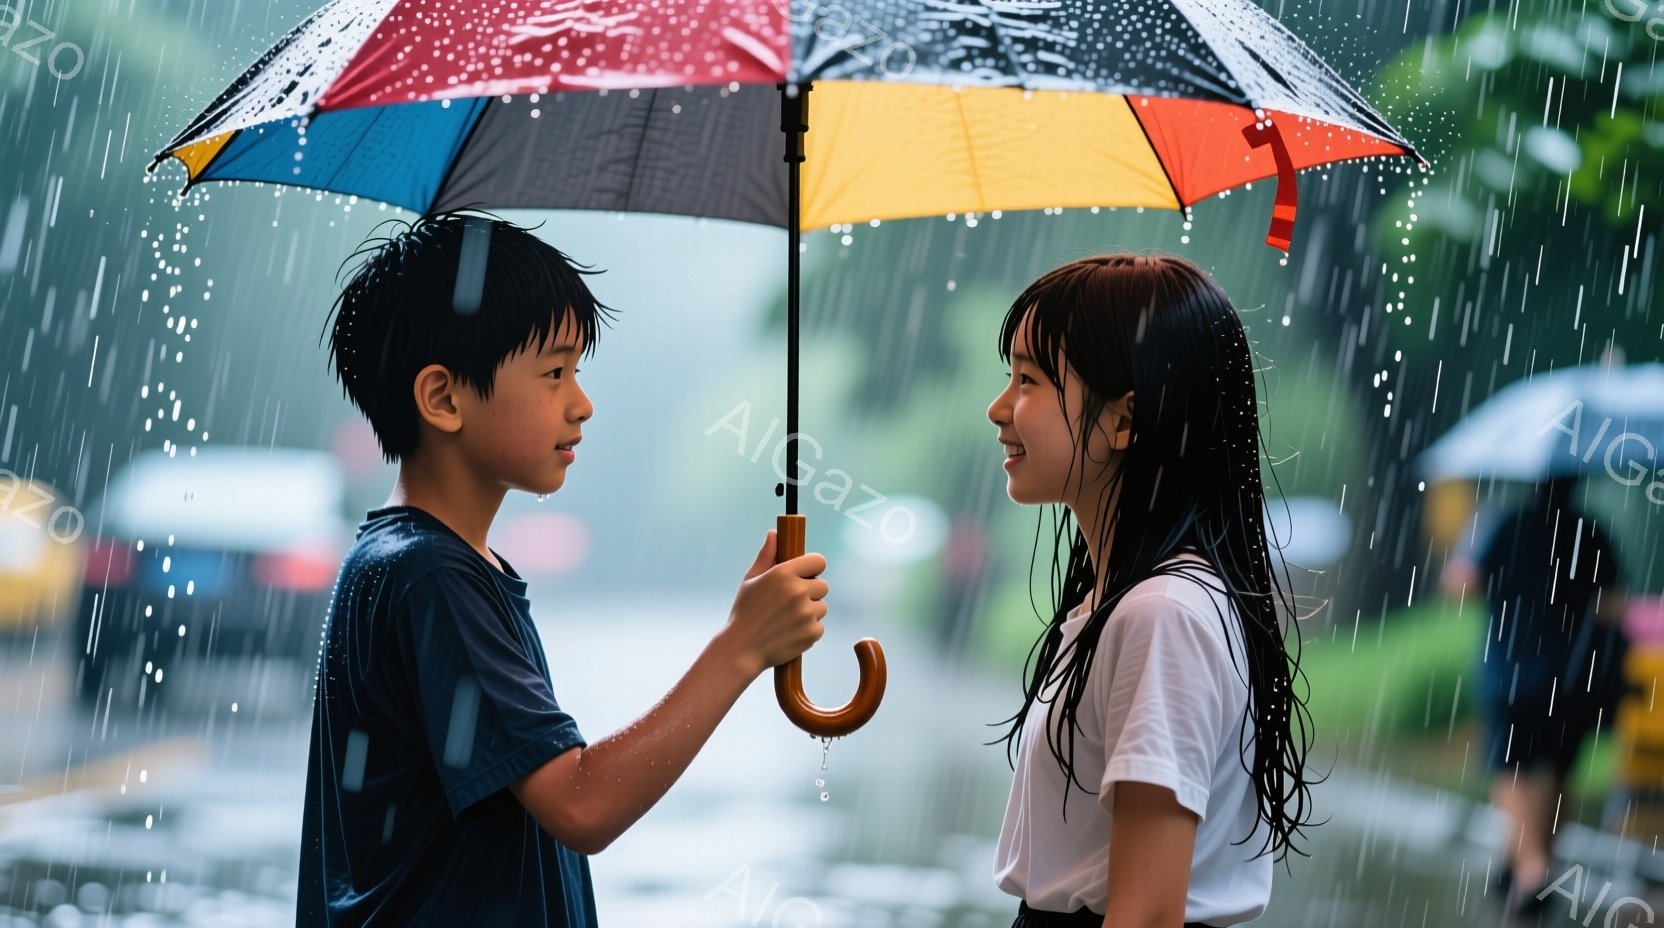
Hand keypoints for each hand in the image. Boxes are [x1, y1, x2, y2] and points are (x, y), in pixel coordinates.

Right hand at [722, 530, 827, 678]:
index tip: (806, 574)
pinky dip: (808, 630)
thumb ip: (766, 555)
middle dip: (811, 592)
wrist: (741, 649)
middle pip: (823, 585)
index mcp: (784, 573)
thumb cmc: (744, 612)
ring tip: (786, 619)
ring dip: (810, 612)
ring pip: (821, 607)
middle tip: (791, 602)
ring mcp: (807, 613)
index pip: (818, 561)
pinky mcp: (812, 633)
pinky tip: (790, 632)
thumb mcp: (751, 580)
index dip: (813, 568)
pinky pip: (819, 626)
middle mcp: (798, 591)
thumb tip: (774, 533)